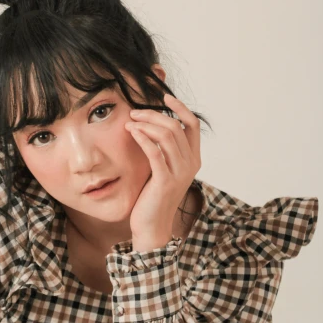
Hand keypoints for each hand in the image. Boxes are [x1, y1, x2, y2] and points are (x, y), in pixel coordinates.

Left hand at [124, 93, 200, 250]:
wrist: (152, 225)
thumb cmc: (154, 195)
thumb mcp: (163, 168)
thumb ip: (164, 149)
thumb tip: (150, 124)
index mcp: (193, 158)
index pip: (193, 124)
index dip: (180, 107)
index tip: (164, 97)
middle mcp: (190, 164)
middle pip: (176, 126)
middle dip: (153, 114)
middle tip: (134, 112)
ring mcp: (179, 172)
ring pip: (167, 135)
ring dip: (146, 124)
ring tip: (130, 121)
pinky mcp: (165, 180)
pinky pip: (155, 151)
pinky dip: (143, 137)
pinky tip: (132, 132)